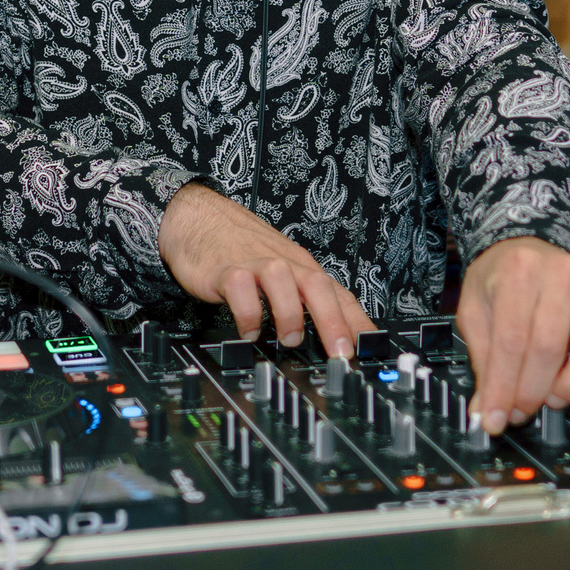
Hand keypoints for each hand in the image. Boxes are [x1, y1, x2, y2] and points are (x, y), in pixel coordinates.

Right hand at [158, 183, 375, 355]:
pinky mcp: (225, 270)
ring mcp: (255, 264)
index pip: (338, 294)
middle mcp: (284, 264)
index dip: (357, 322)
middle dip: (334, 321)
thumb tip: (329, 334)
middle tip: (341, 353)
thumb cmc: (241, 248)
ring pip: (282, 281)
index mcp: (301, 268)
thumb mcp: (281, 270)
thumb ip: (302, 299)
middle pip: (317, 286)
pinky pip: (239, 287)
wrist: (200, 217)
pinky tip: (248, 332)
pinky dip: (247, 312)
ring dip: (291, 313)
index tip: (369, 349)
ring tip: (290, 339)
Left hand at [455, 237, 569, 433]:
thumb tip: (485, 411)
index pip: (511, 341)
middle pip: (550, 347)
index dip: (502, 388)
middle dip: (532, 392)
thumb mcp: (475, 311)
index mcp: (519, 272)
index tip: (494, 419)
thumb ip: (482, 360)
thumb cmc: (501, 280)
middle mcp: (562, 275)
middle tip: (519, 413)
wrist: (527, 247)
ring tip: (551, 397)